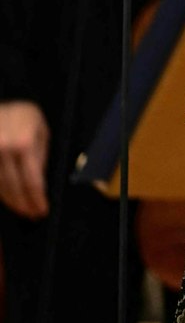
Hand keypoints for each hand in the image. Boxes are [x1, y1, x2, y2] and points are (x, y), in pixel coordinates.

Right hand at [0, 100, 49, 218]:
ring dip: (11, 202)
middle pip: (14, 188)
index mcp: (23, 144)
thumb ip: (40, 156)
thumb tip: (39, 184)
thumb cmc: (22, 117)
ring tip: (22, 210)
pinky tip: (7, 198)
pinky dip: (0, 192)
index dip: (37, 199)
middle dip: (25, 205)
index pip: (32, 181)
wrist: (0, 107)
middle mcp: (3, 151)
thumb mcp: (40, 131)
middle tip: (32, 215)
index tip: (42, 210)